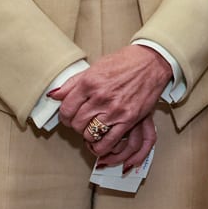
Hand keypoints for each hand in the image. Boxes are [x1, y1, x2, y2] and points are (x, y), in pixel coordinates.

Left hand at [51, 44, 171, 163]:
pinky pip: (108, 141)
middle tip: (80, 122)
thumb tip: (54, 95)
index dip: (64, 116)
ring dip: (87, 135)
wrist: (153, 61)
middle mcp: (100, 97)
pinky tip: (99, 142)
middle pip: (76, 123)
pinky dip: (100, 147)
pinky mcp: (128, 119)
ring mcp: (114, 109)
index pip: (66, 108)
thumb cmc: (126, 61)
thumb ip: (73, 82)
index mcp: (90, 82)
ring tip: (91, 129)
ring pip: (89, 134)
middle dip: (75, 125)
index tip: (68, 116)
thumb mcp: (96, 66)